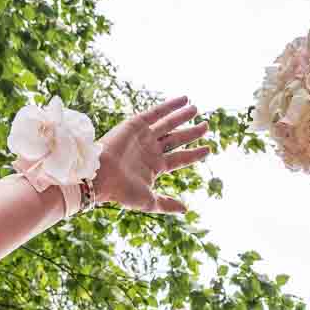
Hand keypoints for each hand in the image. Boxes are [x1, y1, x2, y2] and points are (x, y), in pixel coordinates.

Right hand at [93, 96, 210, 212]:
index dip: (194, 154)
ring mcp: (144, 137)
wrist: (101, 177)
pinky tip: (184, 99)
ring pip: (168, 124)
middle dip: (191, 132)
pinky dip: (170, 106)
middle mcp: (151, 150)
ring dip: (182, 116)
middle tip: (207, 125)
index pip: (180, 158)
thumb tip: (186, 210)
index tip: (208, 149)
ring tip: (196, 108)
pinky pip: (156, 112)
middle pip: (177, 139)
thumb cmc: (122, 191)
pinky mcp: (135, 124)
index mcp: (156, 166)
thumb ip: (167, 204)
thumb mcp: (149, 201)